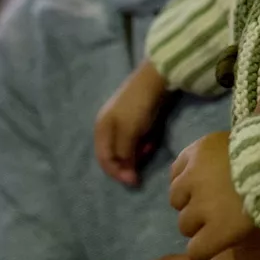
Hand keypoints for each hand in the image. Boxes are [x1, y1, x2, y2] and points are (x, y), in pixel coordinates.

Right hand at [95, 61, 166, 185]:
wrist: (158, 78)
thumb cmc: (140, 106)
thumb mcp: (129, 132)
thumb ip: (124, 152)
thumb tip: (125, 172)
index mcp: (102, 129)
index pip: (105, 159)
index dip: (118, 172)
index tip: (134, 181)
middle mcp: (109, 127)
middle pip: (116, 154)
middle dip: (130, 161)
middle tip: (144, 160)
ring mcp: (124, 122)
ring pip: (129, 147)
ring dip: (139, 151)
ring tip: (150, 146)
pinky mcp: (138, 118)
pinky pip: (139, 138)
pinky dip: (145, 142)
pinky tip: (153, 139)